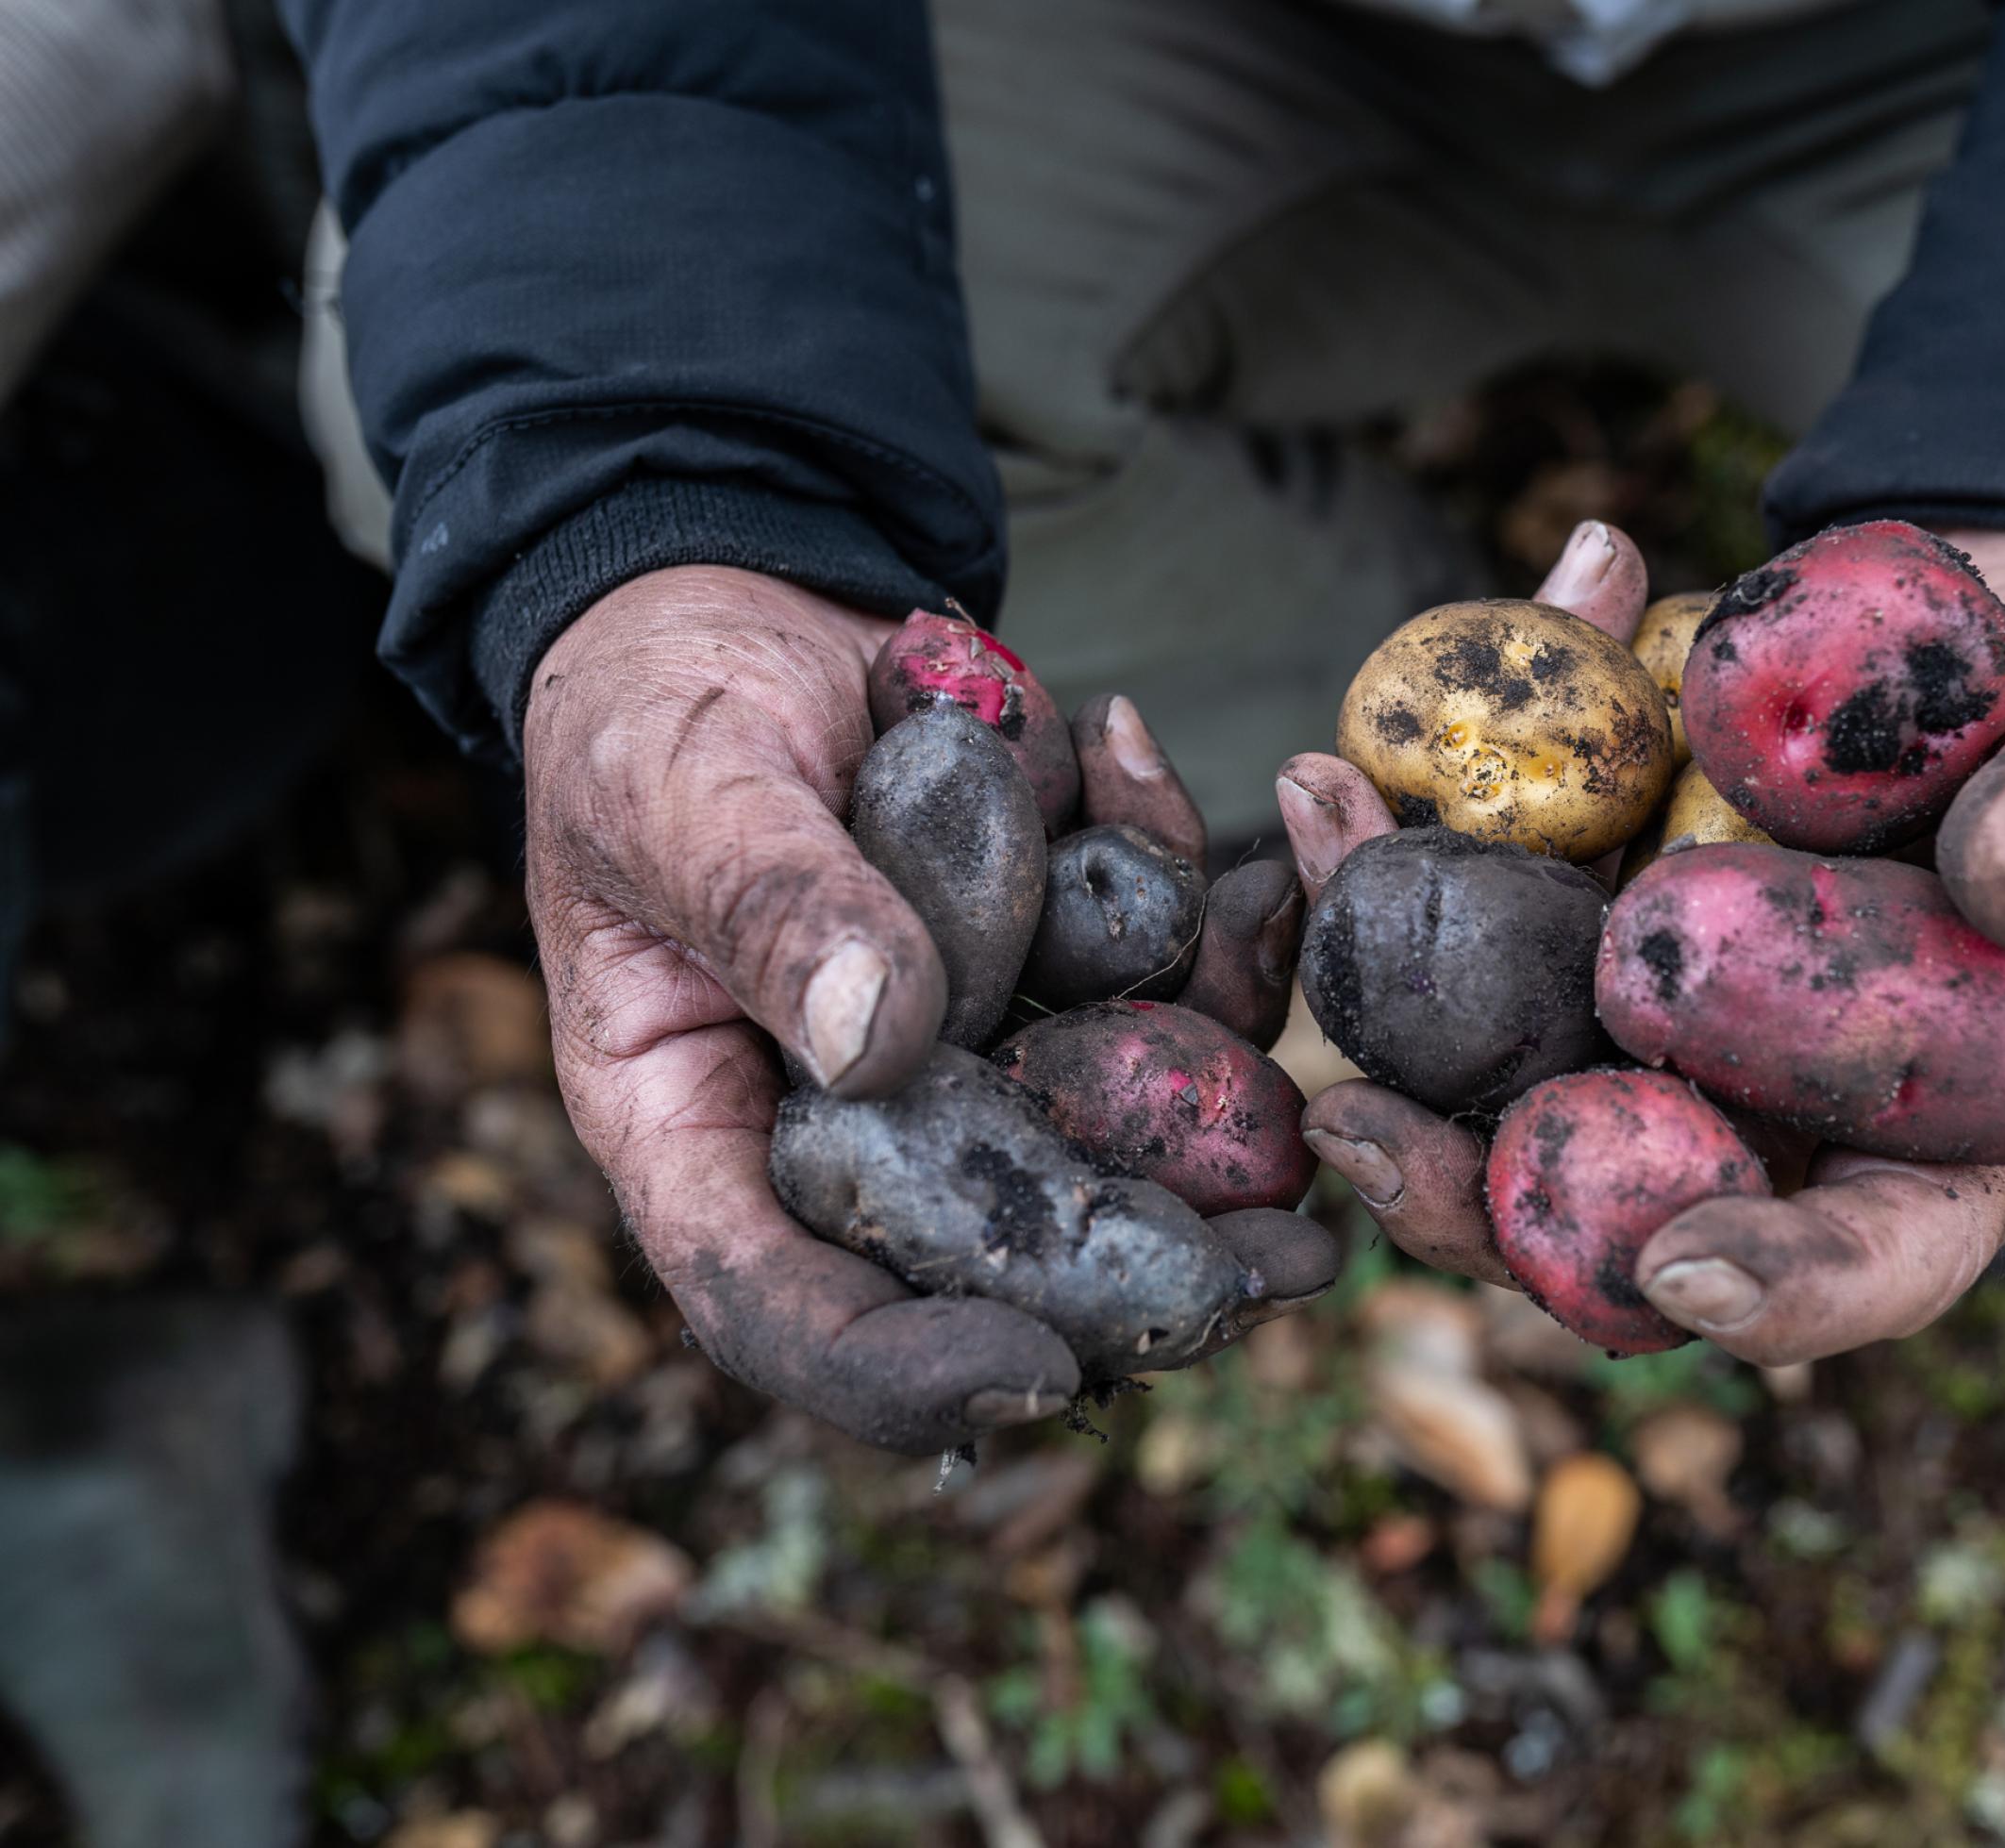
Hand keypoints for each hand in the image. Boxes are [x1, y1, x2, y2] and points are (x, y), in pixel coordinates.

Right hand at [524, 567, 1334, 1451]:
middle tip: (1284, 1269)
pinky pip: (1158, 989)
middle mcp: (851, 1131)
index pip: (783, 1305)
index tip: (1030, 1367)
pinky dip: (1212, 925)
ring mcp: (967, 1062)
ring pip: (1112, 1133)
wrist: (746, 620)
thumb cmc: (653, 714)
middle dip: (1149, 1279)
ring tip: (1298, 1026)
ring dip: (1225, 1094)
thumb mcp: (678, 791)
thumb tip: (876, 1043)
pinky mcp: (1053, 982)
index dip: (899, 1369)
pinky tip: (1250, 856)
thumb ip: (769, 904)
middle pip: (992, 1263)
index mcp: (703, 1136)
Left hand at [1283, 526, 2004, 1361]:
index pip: (1870, 1266)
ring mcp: (1653, 1037)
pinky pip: (1470, 930)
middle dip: (1471, 1197)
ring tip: (1315, 877)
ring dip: (1383, 998)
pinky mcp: (1577, 935)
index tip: (1688, 1270)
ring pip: (1498, 1080)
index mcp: (1927, 1145)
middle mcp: (1762, 1121)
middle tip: (1363, 1134)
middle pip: (1617, 1219)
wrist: (1986, 640)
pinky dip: (1400, 851)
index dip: (1783, 1293)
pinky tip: (1337, 766)